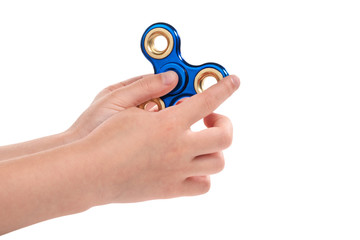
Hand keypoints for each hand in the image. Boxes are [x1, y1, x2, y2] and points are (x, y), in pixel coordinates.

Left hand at [68, 71, 178, 138]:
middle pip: (164, 96)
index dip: (174, 78)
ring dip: (173, 115)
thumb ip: (142, 88)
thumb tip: (171, 77)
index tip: (189, 80)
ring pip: (165, 114)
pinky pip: (161, 129)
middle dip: (177, 97)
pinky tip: (173, 132)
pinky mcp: (144, 138)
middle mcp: (135, 105)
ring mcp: (139, 122)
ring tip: (180, 118)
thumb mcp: (116, 101)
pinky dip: (168, 129)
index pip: (156, 78)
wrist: (81, 159)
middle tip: (188, 102)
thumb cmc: (90, 127)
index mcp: (127, 90)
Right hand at [81, 75, 239, 203]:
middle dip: (224, 122)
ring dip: (214, 148)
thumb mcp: (124, 105)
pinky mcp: (171, 189)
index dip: (225, 87)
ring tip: (198, 142)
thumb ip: (150, 89)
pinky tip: (190, 164)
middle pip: (224, 136)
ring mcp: (178, 171)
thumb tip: (172, 79)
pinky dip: (203, 175)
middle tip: (209, 118)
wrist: (89, 174)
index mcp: (169, 124)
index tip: (233, 82)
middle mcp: (179, 148)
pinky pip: (202, 186)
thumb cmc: (102, 137)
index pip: (208, 100)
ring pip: (218, 163)